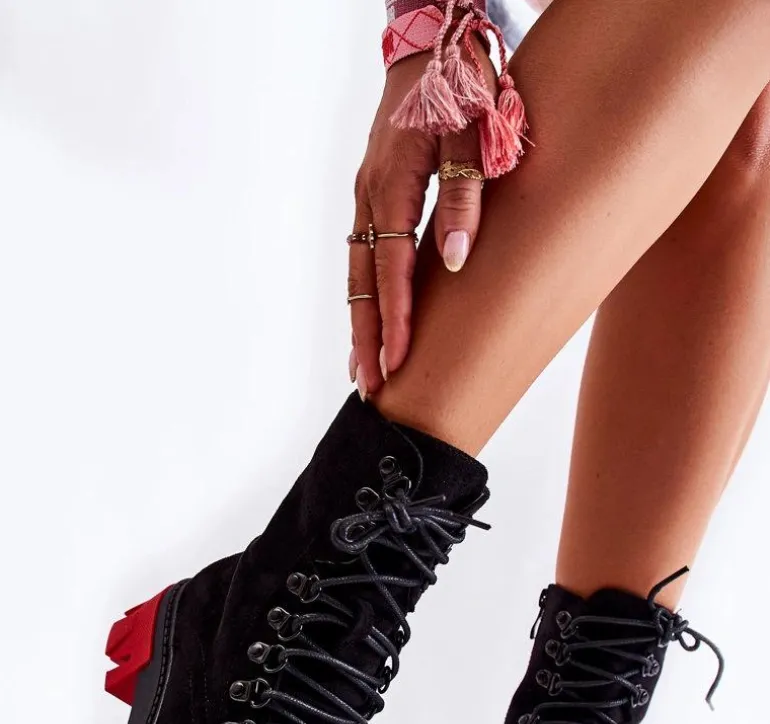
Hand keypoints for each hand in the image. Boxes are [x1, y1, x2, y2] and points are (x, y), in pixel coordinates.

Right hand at [349, 45, 495, 398]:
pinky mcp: (371, 197)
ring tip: (364, 372)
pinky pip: (361, 258)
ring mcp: (365, 197)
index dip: (396, 317)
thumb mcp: (476, 130)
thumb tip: (454, 260)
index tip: (399, 360)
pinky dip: (364, 297)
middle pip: (362, 282)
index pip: (392, 266)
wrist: (432, 41)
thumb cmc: (461, 83)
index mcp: (393, 182)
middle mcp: (369, 195)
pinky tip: (369, 324)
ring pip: (357, 274)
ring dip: (361, 324)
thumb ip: (465, 195)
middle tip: (371, 388)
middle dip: (367, 337)